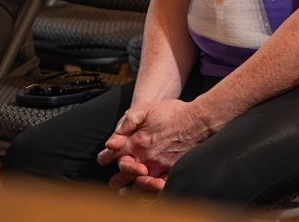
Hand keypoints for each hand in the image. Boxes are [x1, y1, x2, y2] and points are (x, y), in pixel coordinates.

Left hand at [97, 99, 211, 183]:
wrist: (196, 120)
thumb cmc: (171, 112)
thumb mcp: (145, 110)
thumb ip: (126, 124)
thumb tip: (110, 143)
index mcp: (136, 142)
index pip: (114, 154)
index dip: (105, 157)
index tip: (102, 159)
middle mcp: (146, 158)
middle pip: (125, 172)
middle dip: (117, 177)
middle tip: (113, 181)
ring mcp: (159, 166)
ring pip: (140, 182)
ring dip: (131, 184)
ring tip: (126, 188)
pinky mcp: (171, 171)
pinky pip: (158, 185)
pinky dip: (151, 188)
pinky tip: (149, 187)